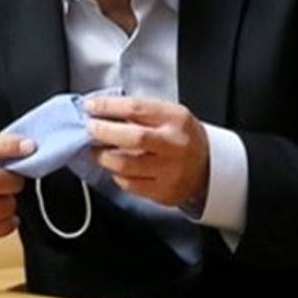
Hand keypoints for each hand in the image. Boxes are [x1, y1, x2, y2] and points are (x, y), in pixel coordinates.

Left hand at [84, 96, 209, 208]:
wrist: (208, 166)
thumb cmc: (182, 137)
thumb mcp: (169, 115)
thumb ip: (140, 113)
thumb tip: (104, 111)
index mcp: (176, 119)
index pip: (137, 108)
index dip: (109, 107)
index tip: (91, 106)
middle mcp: (174, 145)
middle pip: (132, 137)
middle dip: (104, 131)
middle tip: (90, 129)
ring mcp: (170, 170)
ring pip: (126, 165)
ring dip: (103, 156)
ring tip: (97, 150)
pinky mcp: (163, 191)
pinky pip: (129, 184)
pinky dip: (116, 175)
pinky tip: (115, 167)